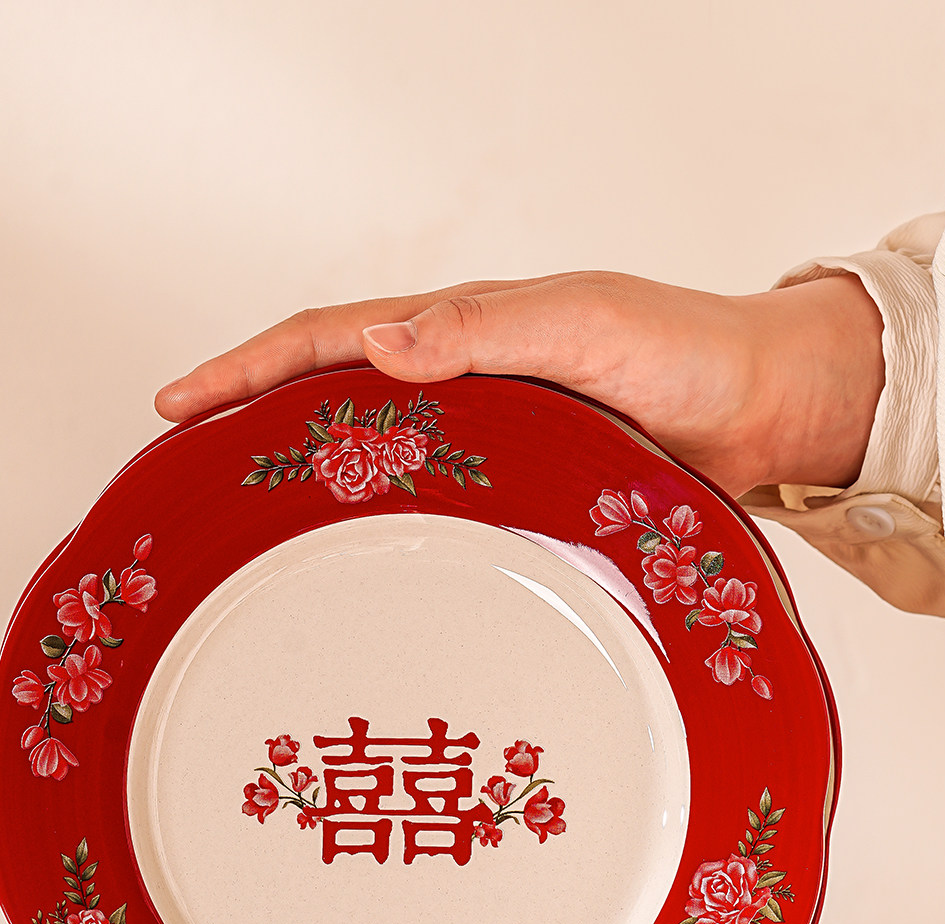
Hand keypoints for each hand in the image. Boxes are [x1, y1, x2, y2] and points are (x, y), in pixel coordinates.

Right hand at [155, 271, 882, 495]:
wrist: (768, 412)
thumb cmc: (689, 355)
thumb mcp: (588, 324)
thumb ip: (492, 328)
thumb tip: (382, 345)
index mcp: (461, 333)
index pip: (326, 341)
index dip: (245, 370)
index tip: (176, 406)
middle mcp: (462, 387)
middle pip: (329, 401)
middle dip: (249, 429)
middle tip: (187, 481)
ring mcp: (486, 445)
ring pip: (373, 462)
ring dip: (307, 488)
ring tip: (249, 538)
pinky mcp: (520, 498)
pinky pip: (431, 513)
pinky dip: (382, 535)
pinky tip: (363, 577)